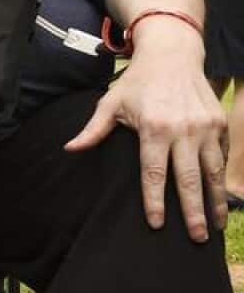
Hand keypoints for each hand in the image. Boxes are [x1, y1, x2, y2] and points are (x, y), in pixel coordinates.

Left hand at [66, 21, 226, 242]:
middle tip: (195, 237)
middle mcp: (183, 130)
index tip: (155, 223)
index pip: (154, 173)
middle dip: (193, 211)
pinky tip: (219, 196)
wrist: (172, 55)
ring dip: (215, 200)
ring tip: (215, 225)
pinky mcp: (220, 123)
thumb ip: (93, 130)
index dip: (154, 200)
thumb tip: (70, 148)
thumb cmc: (136, 81)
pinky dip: (221, 176)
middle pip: (189, 179)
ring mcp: (206, 127)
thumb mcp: (111, 102)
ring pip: (212, 171)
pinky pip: (222, 156)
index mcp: (154, 128)